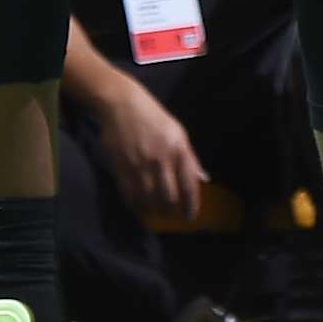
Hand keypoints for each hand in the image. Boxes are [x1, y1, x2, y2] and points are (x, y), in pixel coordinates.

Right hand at [97, 78, 207, 223]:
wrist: (122, 105)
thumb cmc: (154, 118)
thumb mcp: (178, 133)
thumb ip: (190, 158)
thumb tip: (201, 179)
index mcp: (178, 149)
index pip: (189, 185)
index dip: (191, 205)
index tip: (190, 216)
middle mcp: (161, 159)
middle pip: (168, 197)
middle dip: (171, 212)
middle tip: (171, 216)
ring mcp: (140, 165)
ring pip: (149, 200)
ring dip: (154, 212)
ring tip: (156, 214)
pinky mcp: (121, 169)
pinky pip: (130, 196)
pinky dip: (136, 206)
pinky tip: (140, 208)